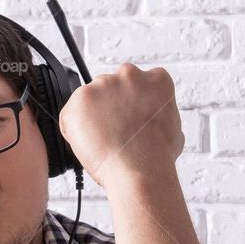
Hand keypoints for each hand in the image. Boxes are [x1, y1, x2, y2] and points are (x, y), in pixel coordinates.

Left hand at [57, 62, 184, 189]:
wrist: (139, 169)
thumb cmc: (157, 155)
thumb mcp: (174, 128)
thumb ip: (159, 114)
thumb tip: (154, 120)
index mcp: (155, 79)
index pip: (137, 85)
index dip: (130, 104)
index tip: (129, 118)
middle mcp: (129, 74)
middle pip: (111, 88)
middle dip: (110, 107)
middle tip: (115, 132)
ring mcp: (103, 84)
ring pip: (90, 100)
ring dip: (92, 118)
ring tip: (104, 141)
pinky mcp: (81, 99)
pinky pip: (71, 115)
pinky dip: (75, 130)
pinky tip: (92, 144)